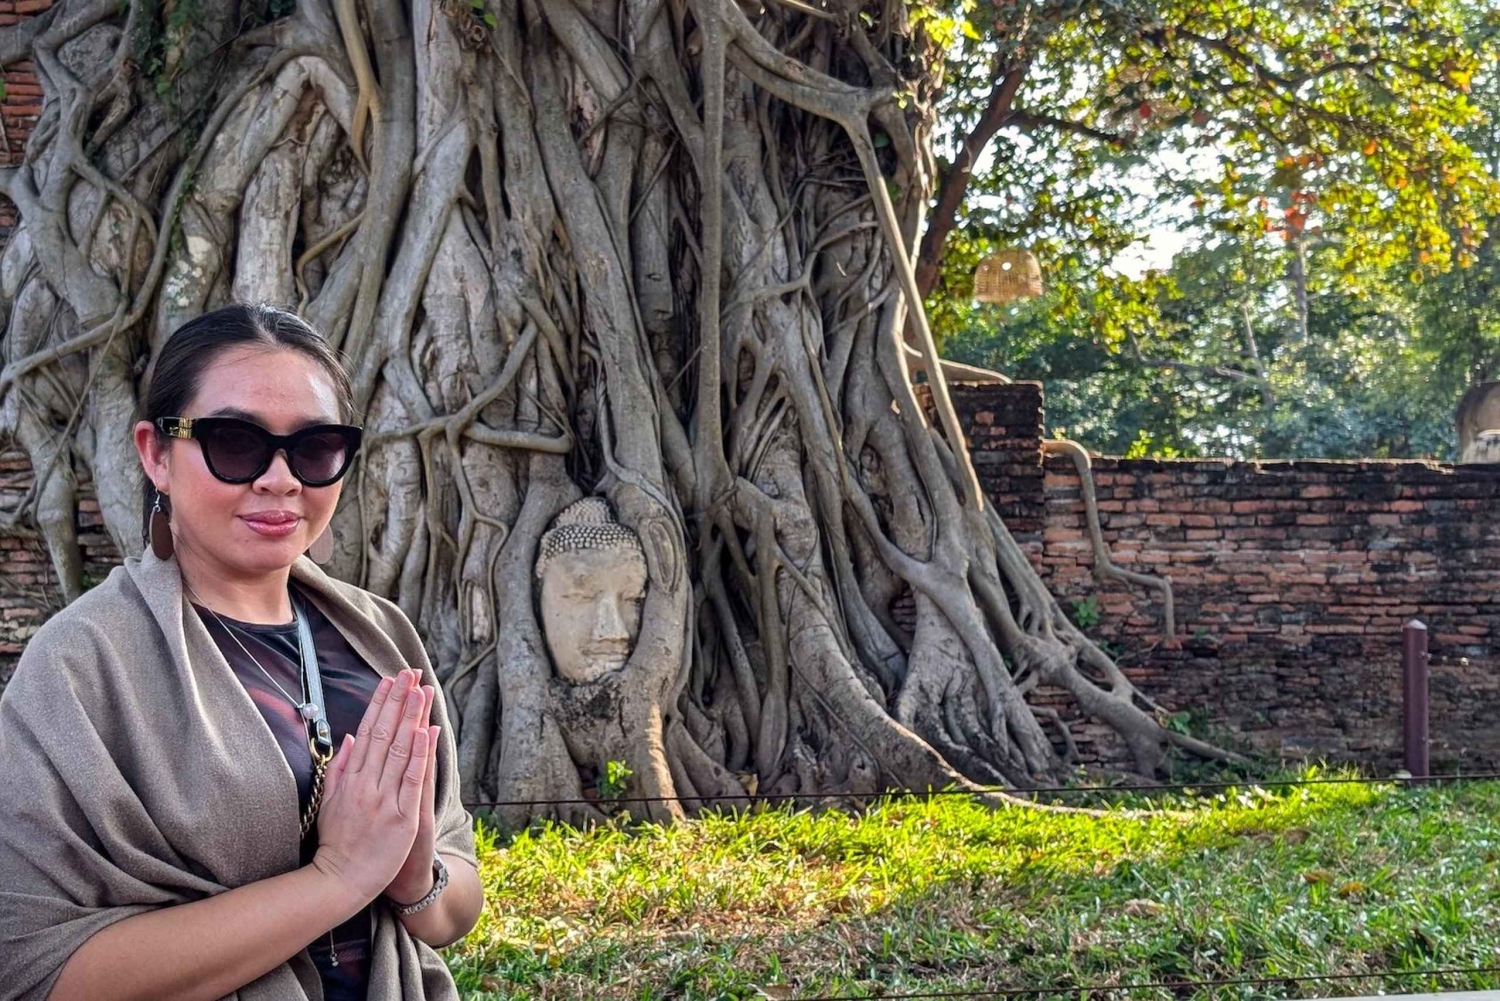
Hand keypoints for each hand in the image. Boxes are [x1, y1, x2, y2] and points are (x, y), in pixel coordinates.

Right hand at [310, 668, 430, 906]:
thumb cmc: (337, 844)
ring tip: (420, 690)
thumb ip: (339, 770)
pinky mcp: (402, 817)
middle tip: (408, 672)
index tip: (389, 680)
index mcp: (350, 780)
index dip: (380, 704)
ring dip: (410, 718)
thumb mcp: (329, 803)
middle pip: (384, 734)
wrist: (341, 882)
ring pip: (398, 751)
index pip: (367, 733)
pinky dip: (418, 755)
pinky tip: (425, 732)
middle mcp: (365, 785)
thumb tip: (349, 737)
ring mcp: (383, 800)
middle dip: (397, 701)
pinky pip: (411, 781)